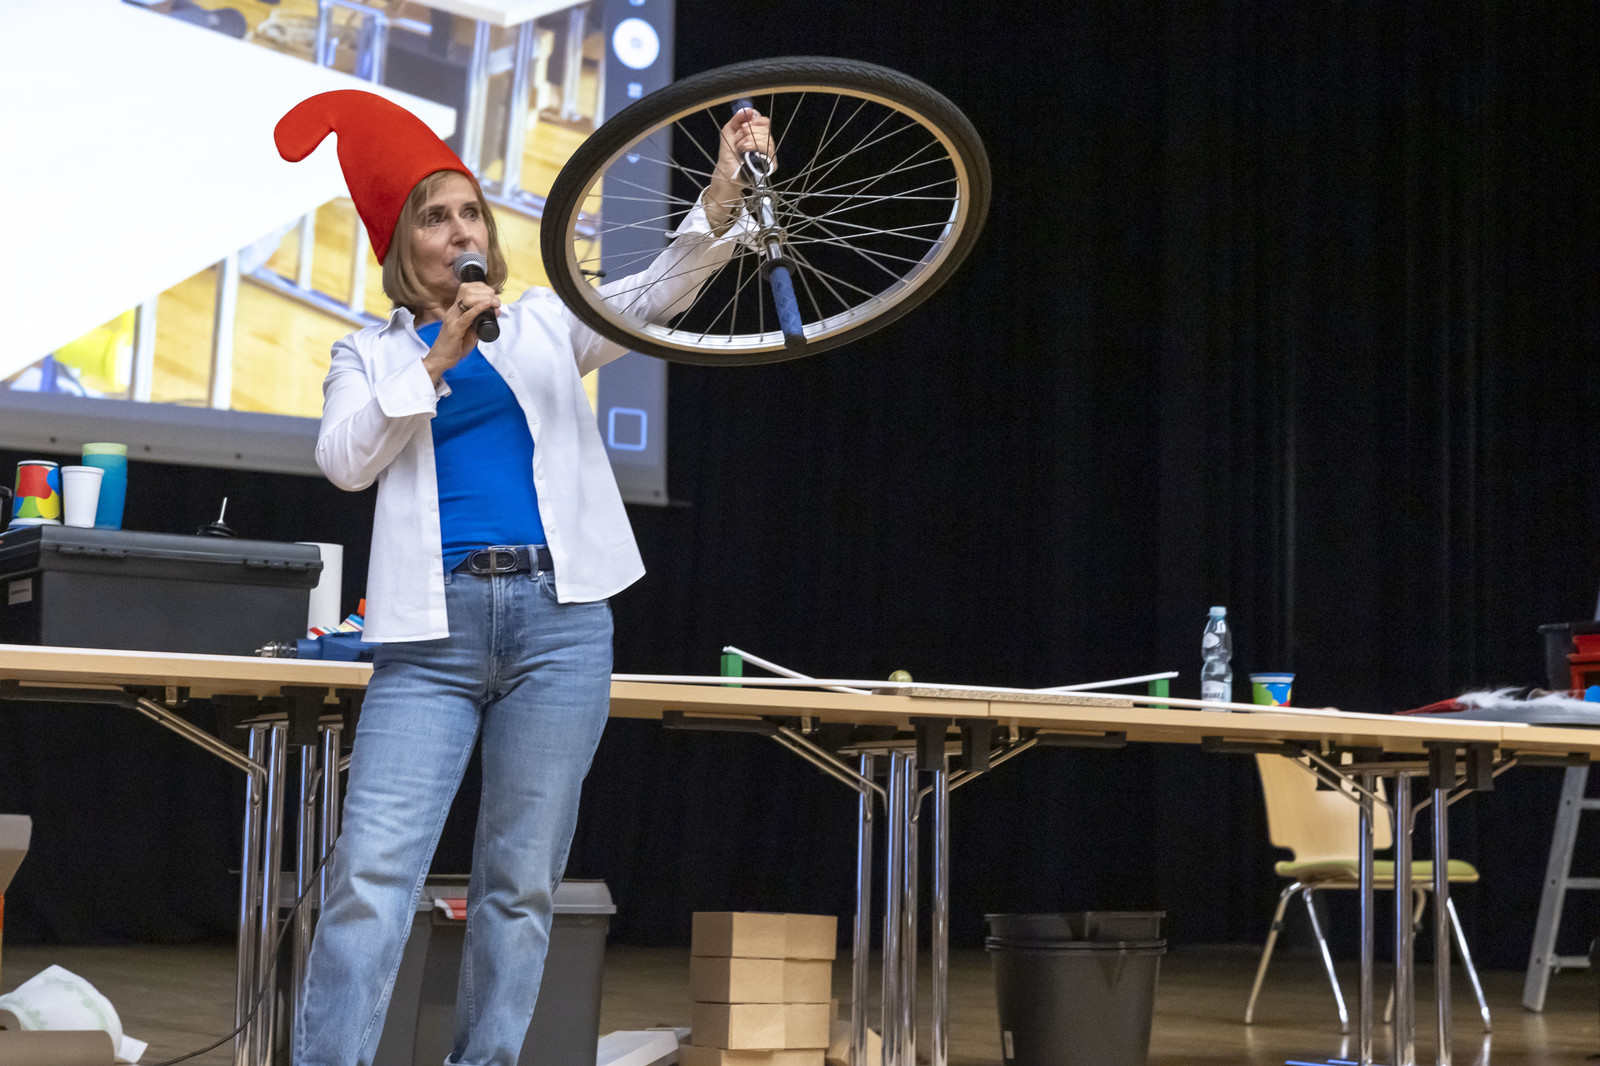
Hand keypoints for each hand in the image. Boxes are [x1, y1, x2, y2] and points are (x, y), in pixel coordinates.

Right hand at [422, 281, 500, 383]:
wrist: (440, 360)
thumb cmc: (454, 346)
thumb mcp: (470, 331)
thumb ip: (480, 321)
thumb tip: (494, 312)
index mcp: (456, 310)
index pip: (466, 289)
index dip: (481, 287)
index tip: (493, 294)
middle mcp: (453, 312)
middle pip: (467, 290)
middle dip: (485, 292)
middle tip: (497, 300)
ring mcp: (452, 319)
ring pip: (467, 299)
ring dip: (484, 298)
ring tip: (494, 303)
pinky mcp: (454, 329)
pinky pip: (466, 316)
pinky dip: (478, 308)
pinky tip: (487, 305)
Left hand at [705, 108, 774, 232]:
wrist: (727, 173)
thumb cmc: (729, 154)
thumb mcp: (729, 132)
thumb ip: (737, 118)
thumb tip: (748, 109)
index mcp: (758, 134)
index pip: (765, 122)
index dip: (755, 121)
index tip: (743, 126)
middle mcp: (766, 143)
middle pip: (766, 129)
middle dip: (748, 132)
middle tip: (738, 139)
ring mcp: (769, 154)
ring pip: (766, 139)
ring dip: (749, 141)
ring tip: (740, 147)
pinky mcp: (771, 164)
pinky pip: (768, 151)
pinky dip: (754, 148)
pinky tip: (745, 152)